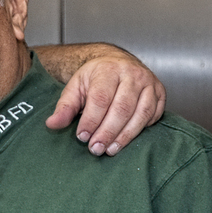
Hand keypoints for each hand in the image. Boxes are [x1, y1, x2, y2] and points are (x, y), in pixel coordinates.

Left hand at [45, 52, 164, 155]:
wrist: (116, 63)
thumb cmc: (94, 79)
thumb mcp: (75, 88)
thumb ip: (64, 107)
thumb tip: (52, 124)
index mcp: (108, 70)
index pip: (101, 99)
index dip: (91, 120)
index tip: (82, 137)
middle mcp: (132, 74)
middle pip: (122, 108)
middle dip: (108, 132)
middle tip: (95, 149)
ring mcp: (149, 83)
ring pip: (141, 113)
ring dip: (125, 135)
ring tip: (110, 150)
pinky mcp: (160, 93)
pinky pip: (154, 114)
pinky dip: (141, 129)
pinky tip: (127, 139)